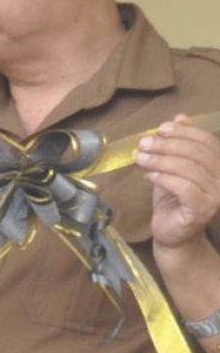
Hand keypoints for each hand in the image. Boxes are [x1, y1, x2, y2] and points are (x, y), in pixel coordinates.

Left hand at [136, 115, 219, 250]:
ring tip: (140, 158)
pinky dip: (165, 179)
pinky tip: (149, 176)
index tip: (161, 128)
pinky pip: (185, 188)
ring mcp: (215, 196)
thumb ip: (177, 146)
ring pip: (189, 170)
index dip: (185, 132)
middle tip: (144, 143)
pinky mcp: (202, 210)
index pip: (208, 142)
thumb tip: (179, 118)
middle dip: (168, 145)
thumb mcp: (173, 168)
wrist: (172, 234)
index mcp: (219, 166)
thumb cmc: (173, 200)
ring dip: (161, 160)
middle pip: (198, 154)